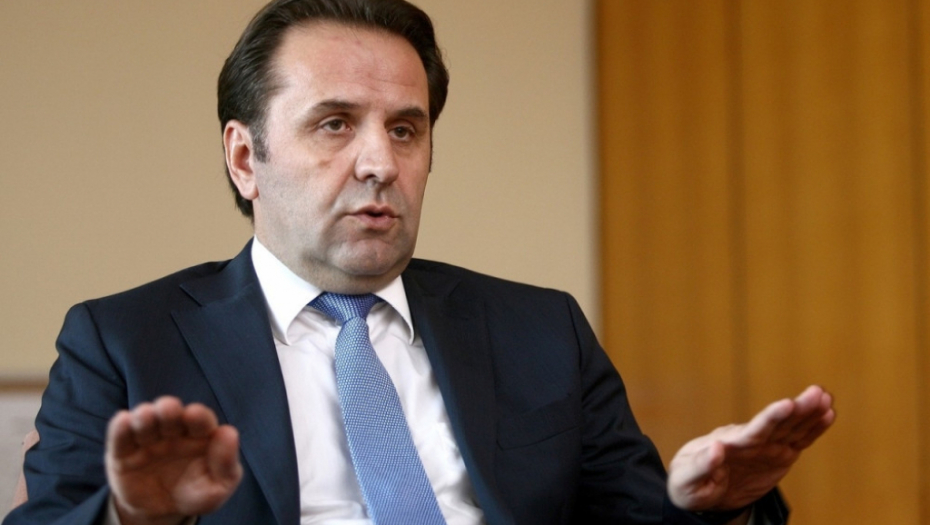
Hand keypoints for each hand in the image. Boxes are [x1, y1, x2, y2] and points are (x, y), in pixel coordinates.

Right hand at [105, 396, 242, 524]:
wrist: (161, 512)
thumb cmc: (195, 494)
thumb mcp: (216, 488)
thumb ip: (226, 463)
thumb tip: (229, 432)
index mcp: (199, 435)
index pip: (200, 419)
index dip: (198, 416)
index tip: (194, 415)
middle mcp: (173, 431)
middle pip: (170, 413)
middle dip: (168, 409)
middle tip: (168, 409)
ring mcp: (147, 439)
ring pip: (144, 419)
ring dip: (145, 416)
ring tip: (146, 418)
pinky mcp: (122, 453)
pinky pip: (119, 437)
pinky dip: (120, 428)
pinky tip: (124, 421)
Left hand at [667, 385, 834, 511]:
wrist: (698, 486)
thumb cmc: (687, 482)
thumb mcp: (687, 479)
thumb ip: (701, 465)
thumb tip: (716, 448)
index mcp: (731, 444)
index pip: (754, 429)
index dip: (771, 417)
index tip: (786, 404)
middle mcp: (752, 441)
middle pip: (778, 423)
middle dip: (798, 409)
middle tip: (817, 393)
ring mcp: (767, 446)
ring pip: (792, 427)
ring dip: (809, 413)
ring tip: (826, 397)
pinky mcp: (778, 455)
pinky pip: (799, 441)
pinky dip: (813, 429)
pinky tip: (828, 414)